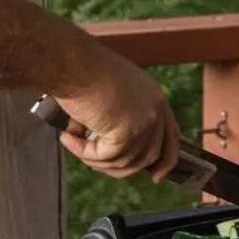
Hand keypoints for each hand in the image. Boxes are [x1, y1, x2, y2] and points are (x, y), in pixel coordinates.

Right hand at [46, 47, 180, 181]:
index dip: (165, 159)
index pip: (170, 135)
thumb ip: (119, 118)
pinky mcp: (127, 133)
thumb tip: (107, 146)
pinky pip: (104, 158)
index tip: (157, 176)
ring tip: (74, 142)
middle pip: (149, 155)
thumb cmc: (83, 69)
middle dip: (123, 167)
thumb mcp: (111, 93)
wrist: (72, 62)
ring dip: (95, 158)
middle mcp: (155, 109)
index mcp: (155, 96)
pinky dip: (83, 152)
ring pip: (124, 161)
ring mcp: (144, 122)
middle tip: (96, 164)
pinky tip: (68, 138)